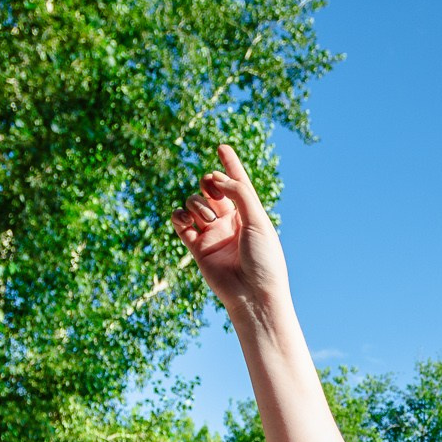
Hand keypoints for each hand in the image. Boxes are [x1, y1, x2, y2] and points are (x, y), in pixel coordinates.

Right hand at [169, 143, 288, 314]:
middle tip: (214, 191)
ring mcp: (212, 232)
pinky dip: (179, 216)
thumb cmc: (263, 259)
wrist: (252, 295)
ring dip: (198, 205)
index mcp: (250, 212)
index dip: (230, 164)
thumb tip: (216, 178)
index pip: (238, 182)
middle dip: (209, 182)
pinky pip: (180, 222)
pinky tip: (186, 220)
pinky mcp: (196, 247)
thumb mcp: (257, 221)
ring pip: (194, 202)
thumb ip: (239, 194)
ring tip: (210, 222)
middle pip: (211, 187)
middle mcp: (230, 220)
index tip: (222, 146)